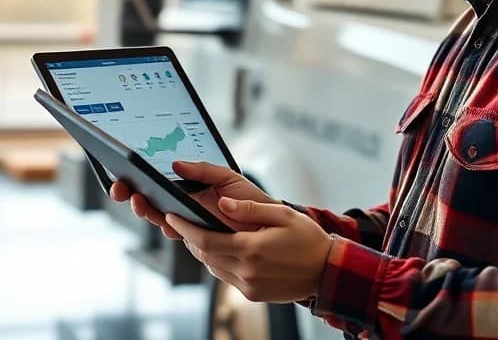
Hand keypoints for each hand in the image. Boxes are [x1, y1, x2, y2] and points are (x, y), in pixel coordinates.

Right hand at [109, 160, 276, 238]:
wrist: (274, 226)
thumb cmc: (251, 200)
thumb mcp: (227, 177)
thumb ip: (203, 170)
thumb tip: (175, 165)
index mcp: (188, 193)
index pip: (157, 187)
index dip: (137, 181)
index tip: (124, 172)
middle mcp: (184, 211)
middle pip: (151, 204)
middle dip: (132, 196)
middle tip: (121, 187)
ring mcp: (190, 227)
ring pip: (160, 220)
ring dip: (145, 210)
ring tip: (138, 198)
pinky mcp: (200, 242)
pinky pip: (180, 235)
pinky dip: (168, 226)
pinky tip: (164, 216)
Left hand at [166, 197, 333, 303]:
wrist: (327, 271)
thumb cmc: (307, 239)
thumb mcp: (282, 215)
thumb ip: (249, 209)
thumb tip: (222, 203)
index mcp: (252, 249)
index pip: (204, 239)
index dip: (184, 228)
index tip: (171, 216)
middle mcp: (247, 271)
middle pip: (203, 254)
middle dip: (189, 238)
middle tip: (183, 221)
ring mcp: (248, 286)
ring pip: (212, 267)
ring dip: (203, 250)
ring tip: (201, 233)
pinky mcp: (252, 295)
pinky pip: (225, 277)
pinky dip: (218, 262)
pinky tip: (223, 249)